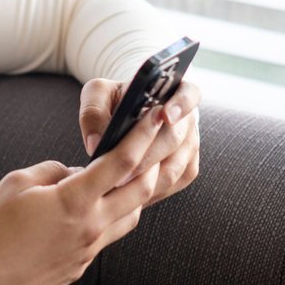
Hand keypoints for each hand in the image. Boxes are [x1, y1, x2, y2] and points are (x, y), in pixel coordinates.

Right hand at [0, 104, 171, 284]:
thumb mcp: (16, 183)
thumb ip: (53, 170)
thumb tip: (75, 172)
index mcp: (74, 200)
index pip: (122, 162)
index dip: (143, 136)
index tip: (156, 118)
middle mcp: (91, 226)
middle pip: (141, 191)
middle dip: (154, 163)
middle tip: (156, 144)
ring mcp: (89, 249)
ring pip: (131, 216)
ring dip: (136, 193)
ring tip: (128, 176)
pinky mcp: (81, 265)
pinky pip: (109, 235)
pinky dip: (113, 215)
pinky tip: (96, 207)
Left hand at [78, 76, 201, 207]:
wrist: (124, 116)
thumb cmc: (114, 101)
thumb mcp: (99, 94)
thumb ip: (93, 111)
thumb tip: (96, 143)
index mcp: (175, 90)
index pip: (189, 94)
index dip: (180, 105)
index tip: (164, 115)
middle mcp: (188, 118)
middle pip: (174, 139)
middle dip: (146, 157)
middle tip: (119, 172)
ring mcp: (191, 144)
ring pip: (175, 166)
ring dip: (148, 179)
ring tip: (118, 186)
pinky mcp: (188, 166)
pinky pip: (175, 182)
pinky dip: (154, 190)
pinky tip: (130, 194)